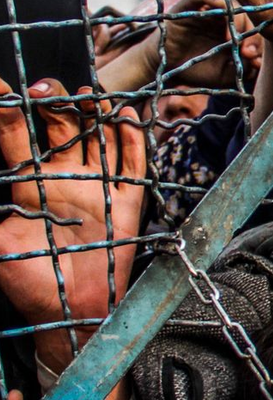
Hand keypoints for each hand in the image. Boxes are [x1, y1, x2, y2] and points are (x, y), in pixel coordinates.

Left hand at [0, 79, 145, 371]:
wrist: (74, 311)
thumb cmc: (30, 282)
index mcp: (30, 183)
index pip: (15, 135)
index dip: (7, 109)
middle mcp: (65, 178)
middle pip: (60, 127)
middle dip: (52, 103)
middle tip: (45, 88)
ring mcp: (97, 187)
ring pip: (98, 136)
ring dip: (94, 112)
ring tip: (86, 92)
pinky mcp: (126, 202)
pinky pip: (133, 163)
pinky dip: (132, 137)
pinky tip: (126, 114)